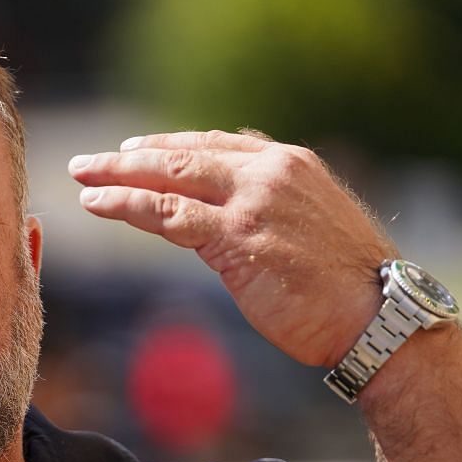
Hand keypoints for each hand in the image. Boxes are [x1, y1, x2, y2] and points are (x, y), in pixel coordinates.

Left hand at [69, 131, 392, 368]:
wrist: (378, 316)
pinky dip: (127, 205)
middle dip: (132, 156)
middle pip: (186, 155)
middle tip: (90, 161)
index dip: (172, 147)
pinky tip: (98, 204)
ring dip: (119, 176)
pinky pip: (168, 213)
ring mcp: (253, 201)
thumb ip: (274, 211)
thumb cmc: (351, 288)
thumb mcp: (313, 230)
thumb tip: (239, 215)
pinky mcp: (237, 237)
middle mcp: (270, 172)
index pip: (218, 144)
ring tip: (82, 178)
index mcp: (291, 164)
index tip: (137, 150)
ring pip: (171, 177)